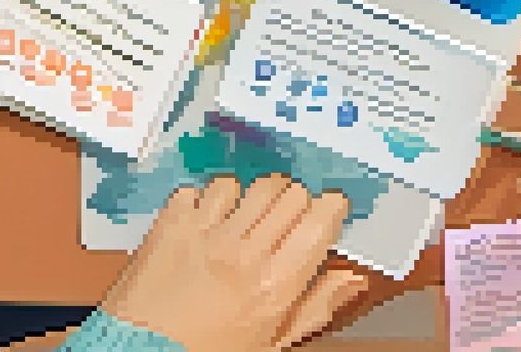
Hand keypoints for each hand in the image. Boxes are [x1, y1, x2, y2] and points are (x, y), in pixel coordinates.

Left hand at [99, 175, 368, 351]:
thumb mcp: (271, 342)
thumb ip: (315, 307)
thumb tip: (350, 280)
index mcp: (275, 284)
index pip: (320, 218)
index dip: (330, 207)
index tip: (327, 210)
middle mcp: (243, 252)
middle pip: (288, 193)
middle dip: (294, 200)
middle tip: (285, 219)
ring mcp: (205, 233)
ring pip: (247, 184)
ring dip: (251, 197)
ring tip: (244, 219)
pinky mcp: (170, 224)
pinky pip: (199, 189)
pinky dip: (205, 200)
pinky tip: (205, 223)